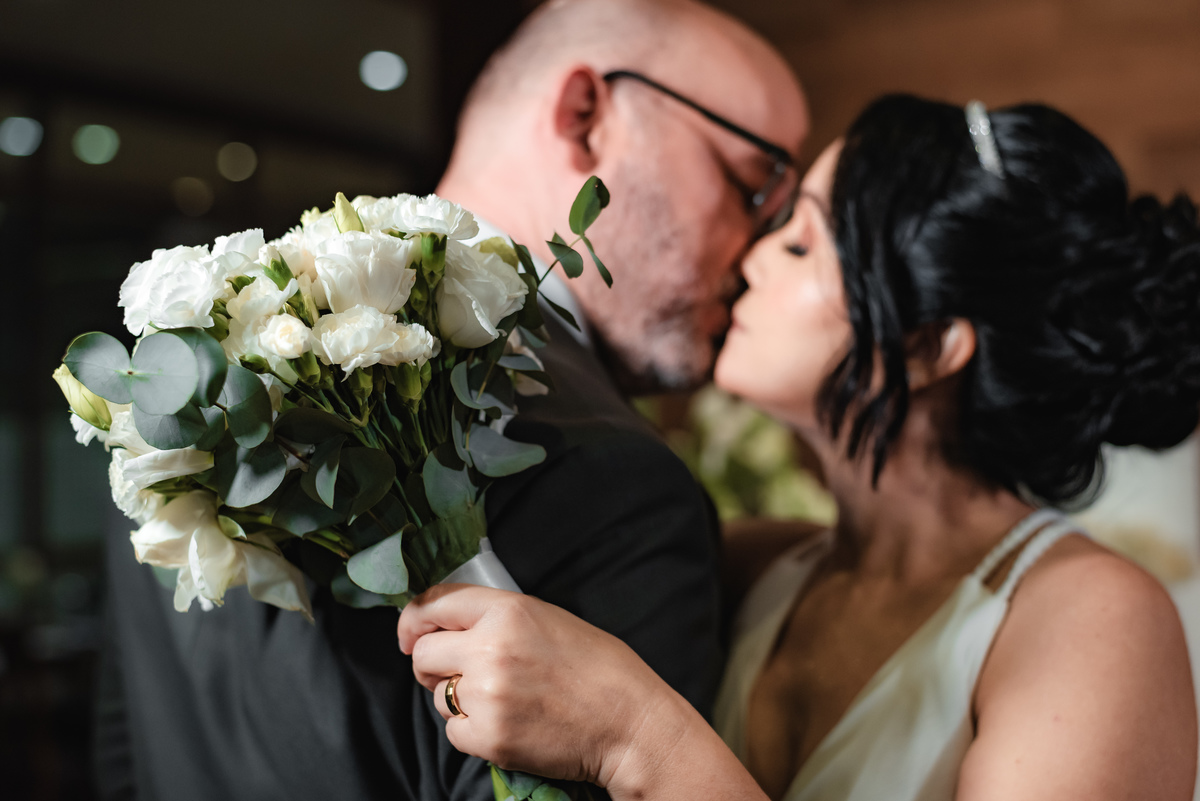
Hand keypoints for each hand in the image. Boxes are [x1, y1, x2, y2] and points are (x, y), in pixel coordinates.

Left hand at [397, 584, 679, 789]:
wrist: (630, 723)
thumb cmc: (600, 670)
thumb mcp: (550, 620)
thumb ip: (498, 618)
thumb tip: (449, 627)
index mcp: (508, 611)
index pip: (434, 603)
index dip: (414, 620)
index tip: (409, 634)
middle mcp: (490, 648)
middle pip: (424, 654)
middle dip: (431, 665)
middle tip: (454, 674)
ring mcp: (487, 695)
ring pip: (437, 696)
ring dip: (458, 700)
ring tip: (502, 701)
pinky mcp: (490, 737)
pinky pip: (454, 732)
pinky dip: (472, 731)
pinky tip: (508, 724)